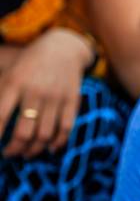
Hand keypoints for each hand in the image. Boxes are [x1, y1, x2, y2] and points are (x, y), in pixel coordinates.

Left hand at [0, 28, 92, 157]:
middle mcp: (36, 91)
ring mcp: (56, 96)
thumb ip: (0, 94)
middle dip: (14, 149)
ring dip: (34, 150)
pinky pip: (66, 128)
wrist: (63, 46)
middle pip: (24, 133)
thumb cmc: (30, 61)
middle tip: (9, 153)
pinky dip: (58, 142)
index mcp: (15, 82)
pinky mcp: (72, 99)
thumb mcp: (9, 71)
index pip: (0, 118)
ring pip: (45, 135)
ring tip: (27, 153)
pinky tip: (51, 148)